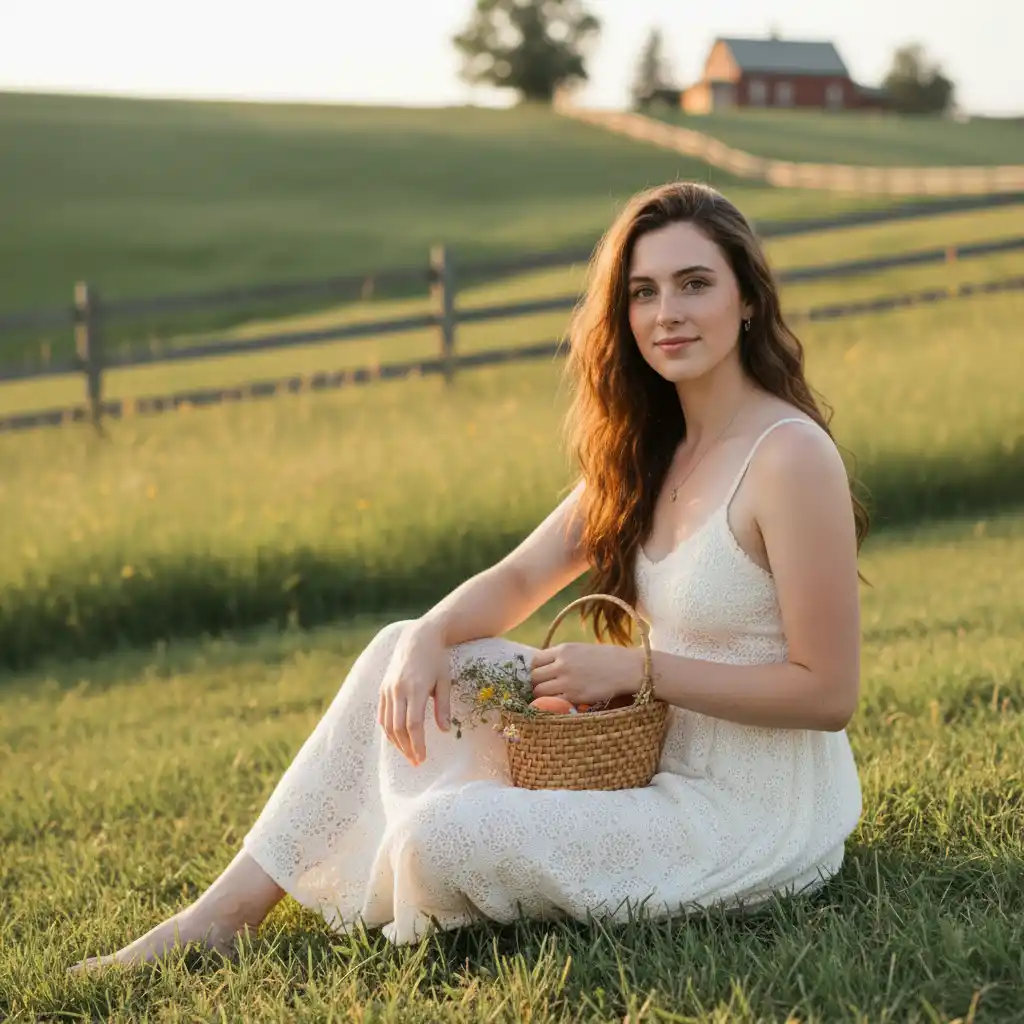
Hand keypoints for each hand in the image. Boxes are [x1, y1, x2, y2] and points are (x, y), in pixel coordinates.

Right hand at [377, 620, 451, 765]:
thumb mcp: (444, 681)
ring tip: (408, 754)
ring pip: (387, 723)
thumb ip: (443, 706)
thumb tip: (445, 731)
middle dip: (407, 748)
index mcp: (416, 688)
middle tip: (416, 762)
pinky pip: (382, 714)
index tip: (423, 758)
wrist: (418, 637)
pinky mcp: (383, 688)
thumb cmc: (436, 659)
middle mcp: (398, 690)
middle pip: (398, 727)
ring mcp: (388, 689)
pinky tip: (397, 739)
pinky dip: (388, 729)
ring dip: (396, 742)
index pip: (413, 724)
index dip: (417, 744)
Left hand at [529, 642, 644, 706]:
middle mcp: (561, 664)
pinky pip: (552, 702)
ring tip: (551, 697)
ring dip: (542, 696)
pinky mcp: (574, 696)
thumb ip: (563, 656)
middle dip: (537, 683)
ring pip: (539, 691)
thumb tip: (547, 666)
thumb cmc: (607, 658)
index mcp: (563, 649)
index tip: (541, 675)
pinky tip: (559, 704)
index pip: (535, 660)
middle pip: (534, 677)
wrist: (627, 668)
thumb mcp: (581, 649)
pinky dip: (552, 704)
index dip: (536, 669)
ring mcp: (566, 681)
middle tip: (544, 688)